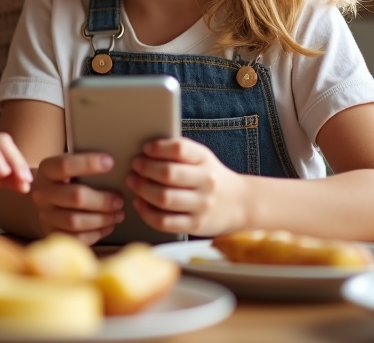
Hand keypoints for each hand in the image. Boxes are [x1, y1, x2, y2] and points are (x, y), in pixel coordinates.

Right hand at [31, 152, 124, 244]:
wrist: (45, 198)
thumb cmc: (65, 179)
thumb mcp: (68, 166)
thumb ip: (84, 165)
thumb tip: (111, 164)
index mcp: (46, 170)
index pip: (65, 165)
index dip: (88, 163)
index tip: (110, 163)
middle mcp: (42, 193)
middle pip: (75, 197)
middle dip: (102, 200)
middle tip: (119, 200)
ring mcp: (45, 215)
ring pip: (75, 221)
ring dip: (102, 219)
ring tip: (118, 214)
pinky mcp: (52, 233)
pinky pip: (76, 238)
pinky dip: (96, 233)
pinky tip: (108, 226)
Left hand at [127, 137, 249, 235]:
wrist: (240, 204)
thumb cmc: (209, 177)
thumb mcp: (202, 159)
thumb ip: (178, 154)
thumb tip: (144, 151)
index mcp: (205, 159)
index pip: (180, 149)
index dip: (159, 148)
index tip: (146, 149)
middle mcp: (206, 182)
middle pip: (168, 174)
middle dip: (145, 168)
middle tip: (135, 165)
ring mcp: (202, 205)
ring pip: (164, 198)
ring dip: (142, 189)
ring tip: (133, 182)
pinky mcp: (195, 225)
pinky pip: (164, 221)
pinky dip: (146, 212)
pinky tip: (139, 203)